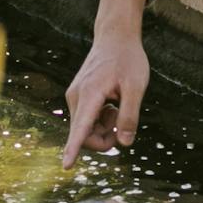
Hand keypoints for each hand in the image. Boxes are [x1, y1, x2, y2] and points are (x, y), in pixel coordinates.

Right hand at [61, 0, 151, 165]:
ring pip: (85, 129)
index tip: (66, 166)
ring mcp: (74, 97)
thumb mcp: (136, 86)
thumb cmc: (128, 59)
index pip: (81, 128)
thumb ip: (129, 115)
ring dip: (104, 128)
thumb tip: (124, 144)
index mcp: (90, 94)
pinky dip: (100, 120)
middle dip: (105, 138)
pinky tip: (112, 105)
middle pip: (85, 135)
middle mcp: (76, 97)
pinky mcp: (77, 97)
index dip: (74, 149)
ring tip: (118, 109)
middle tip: (123, 126)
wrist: (115, 37)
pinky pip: (86, 120)